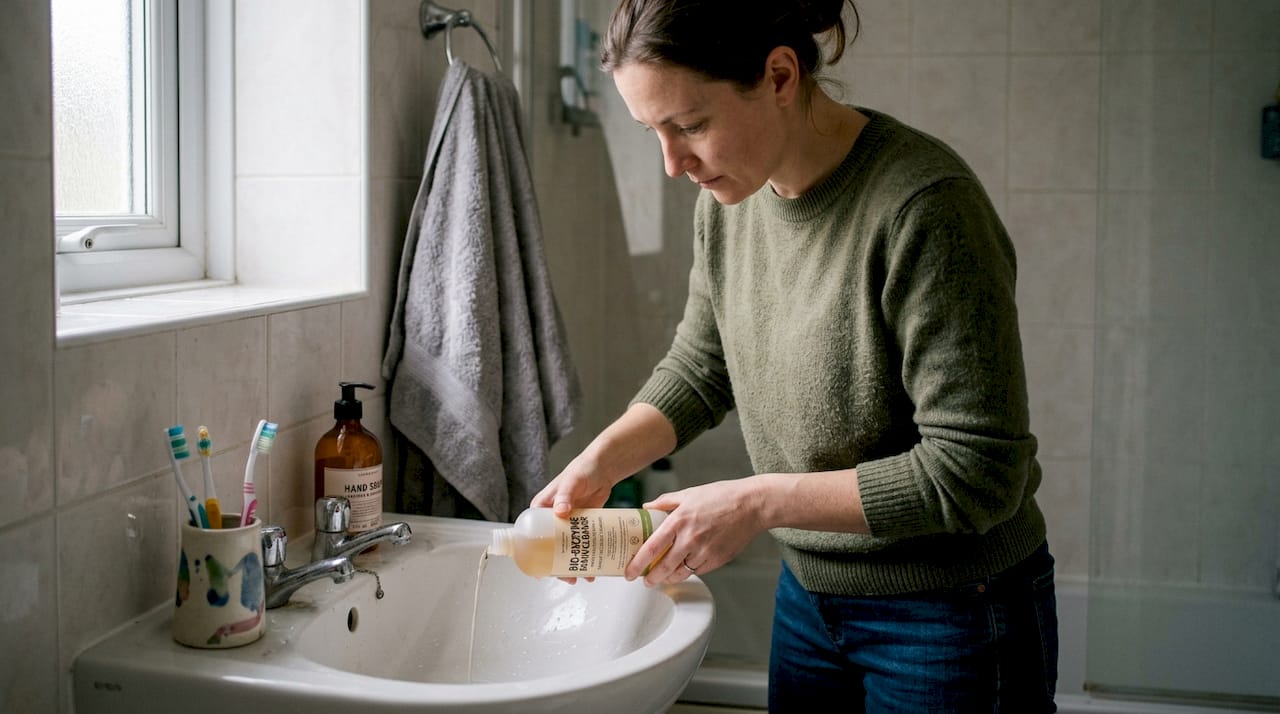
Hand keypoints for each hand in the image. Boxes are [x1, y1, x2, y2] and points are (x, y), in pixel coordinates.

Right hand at [530, 455, 616, 584]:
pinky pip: (581, 545)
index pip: (529, 535)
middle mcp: (552, 519)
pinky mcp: (582, 527)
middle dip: (557, 566)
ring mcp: (568, 524)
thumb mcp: (571, 482)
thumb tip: (560, 511)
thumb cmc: (582, 470)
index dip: (531, 555)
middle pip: (549, 548)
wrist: (604, 468)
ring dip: (573, 565)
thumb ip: (564, 495)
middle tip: (567, 577)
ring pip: (566, 550)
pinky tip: (595, 567)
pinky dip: (586, 556)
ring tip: (585, 576)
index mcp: (541, 509)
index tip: (538, 571)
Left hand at [626, 477, 765, 586]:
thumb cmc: (722, 496)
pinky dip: (688, 572)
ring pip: (680, 573)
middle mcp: (690, 538)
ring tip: (661, 578)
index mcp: (679, 520)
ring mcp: (704, 551)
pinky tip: (683, 568)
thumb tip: (647, 507)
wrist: (752, 505)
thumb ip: (665, 502)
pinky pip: (698, 571)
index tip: (629, 572)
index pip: (652, 548)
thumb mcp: (689, 493)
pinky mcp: (717, 559)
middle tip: (645, 580)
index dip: (637, 563)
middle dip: (651, 578)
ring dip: (668, 578)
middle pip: (663, 567)